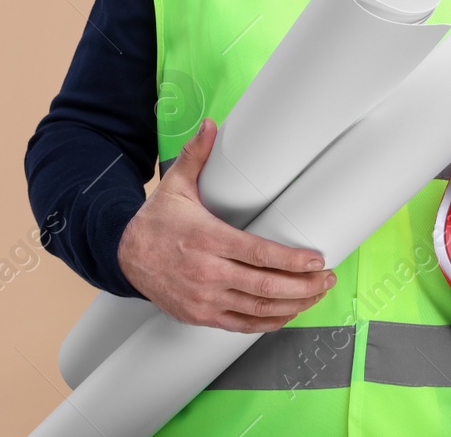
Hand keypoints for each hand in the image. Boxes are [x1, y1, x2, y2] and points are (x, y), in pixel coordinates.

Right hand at [118, 117, 336, 332]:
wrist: (125, 256)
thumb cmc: (156, 222)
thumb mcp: (175, 186)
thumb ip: (196, 155)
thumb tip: (210, 125)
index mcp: (207, 239)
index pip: (258, 254)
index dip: (291, 260)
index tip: (315, 260)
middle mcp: (207, 272)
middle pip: (265, 286)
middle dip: (302, 286)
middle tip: (325, 279)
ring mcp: (204, 298)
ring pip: (257, 309)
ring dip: (292, 305)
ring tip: (315, 295)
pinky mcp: (200, 315)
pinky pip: (241, 325)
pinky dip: (268, 323)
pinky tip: (287, 314)